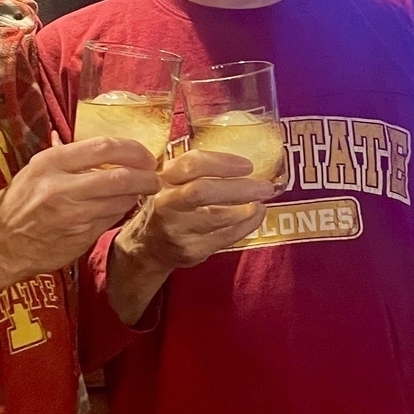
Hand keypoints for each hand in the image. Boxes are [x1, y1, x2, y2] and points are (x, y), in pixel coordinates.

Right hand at [0, 137, 159, 294]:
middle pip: (121, 176)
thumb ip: (67, 157)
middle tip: (154, 175)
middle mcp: (63, 187)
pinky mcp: (81, 237)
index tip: (144, 154)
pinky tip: (122, 206)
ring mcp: (74, 215)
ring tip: (142, 189)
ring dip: (137, 194)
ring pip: (121, 200)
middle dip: (146, 175)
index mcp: (51, 163)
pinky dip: (122, 210)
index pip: (104, 147)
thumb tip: (100, 145)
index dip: (133, 149)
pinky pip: (112, 219)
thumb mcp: (34, 170)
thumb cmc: (17, 204)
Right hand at [104, 150, 276, 323]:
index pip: (191, 164)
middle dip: (239, 187)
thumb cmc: (171, 204)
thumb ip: (198, 170)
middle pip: (203, 191)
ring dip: (247, 208)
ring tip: (262, 200)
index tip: (247, 165)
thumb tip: (244, 163)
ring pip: (217, 217)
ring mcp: (176, 229)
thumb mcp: (173, 181)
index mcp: (163, 179)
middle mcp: (166, 203)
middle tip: (265, 186)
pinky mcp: (190, 250)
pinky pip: (225, 237)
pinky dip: (246, 225)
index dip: (222, 163)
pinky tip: (256, 215)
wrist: (148, 245)